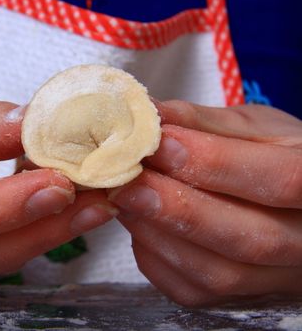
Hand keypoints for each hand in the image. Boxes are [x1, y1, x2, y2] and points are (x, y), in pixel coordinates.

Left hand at [110, 100, 301, 305]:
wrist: (288, 204)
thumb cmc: (274, 156)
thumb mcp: (253, 127)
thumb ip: (202, 122)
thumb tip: (148, 112)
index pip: (280, 179)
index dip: (216, 163)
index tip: (161, 144)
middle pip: (250, 239)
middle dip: (180, 209)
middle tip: (129, 182)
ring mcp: (277, 278)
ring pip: (218, 274)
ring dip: (159, 234)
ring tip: (126, 198)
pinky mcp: (241, 299)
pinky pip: (193, 290)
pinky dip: (156, 257)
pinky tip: (140, 224)